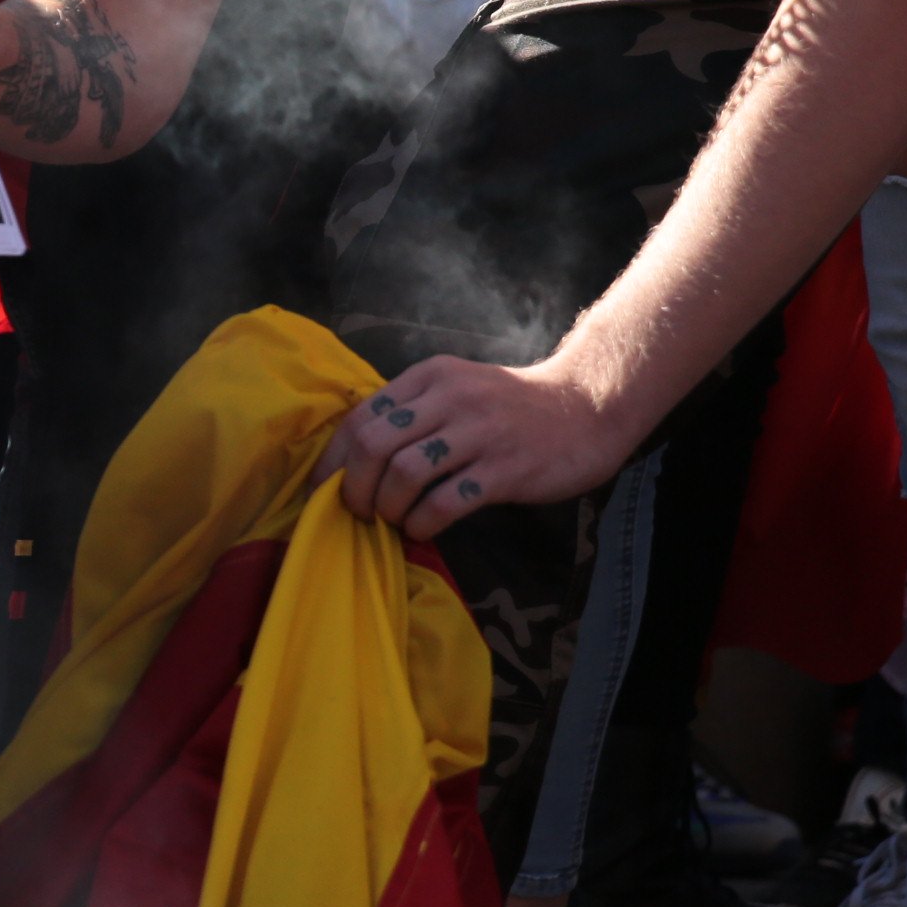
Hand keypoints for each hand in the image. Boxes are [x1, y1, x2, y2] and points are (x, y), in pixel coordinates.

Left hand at [324, 351, 642, 535]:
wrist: (584, 409)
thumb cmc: (510, 407)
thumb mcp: (457, 389)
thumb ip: (412, 412)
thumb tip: (354, 458)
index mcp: (430, 376)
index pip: (361, 416)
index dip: (334, 458)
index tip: (322, 489)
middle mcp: (451, 398)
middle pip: (374, 445)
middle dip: (355, 487)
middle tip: (359, 512)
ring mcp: (479, 433)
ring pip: (405, 474)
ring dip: (388, 508)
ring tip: (393, 521)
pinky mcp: (504, 469)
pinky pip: (445, 502)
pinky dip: (422, 523)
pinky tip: (423, 530)